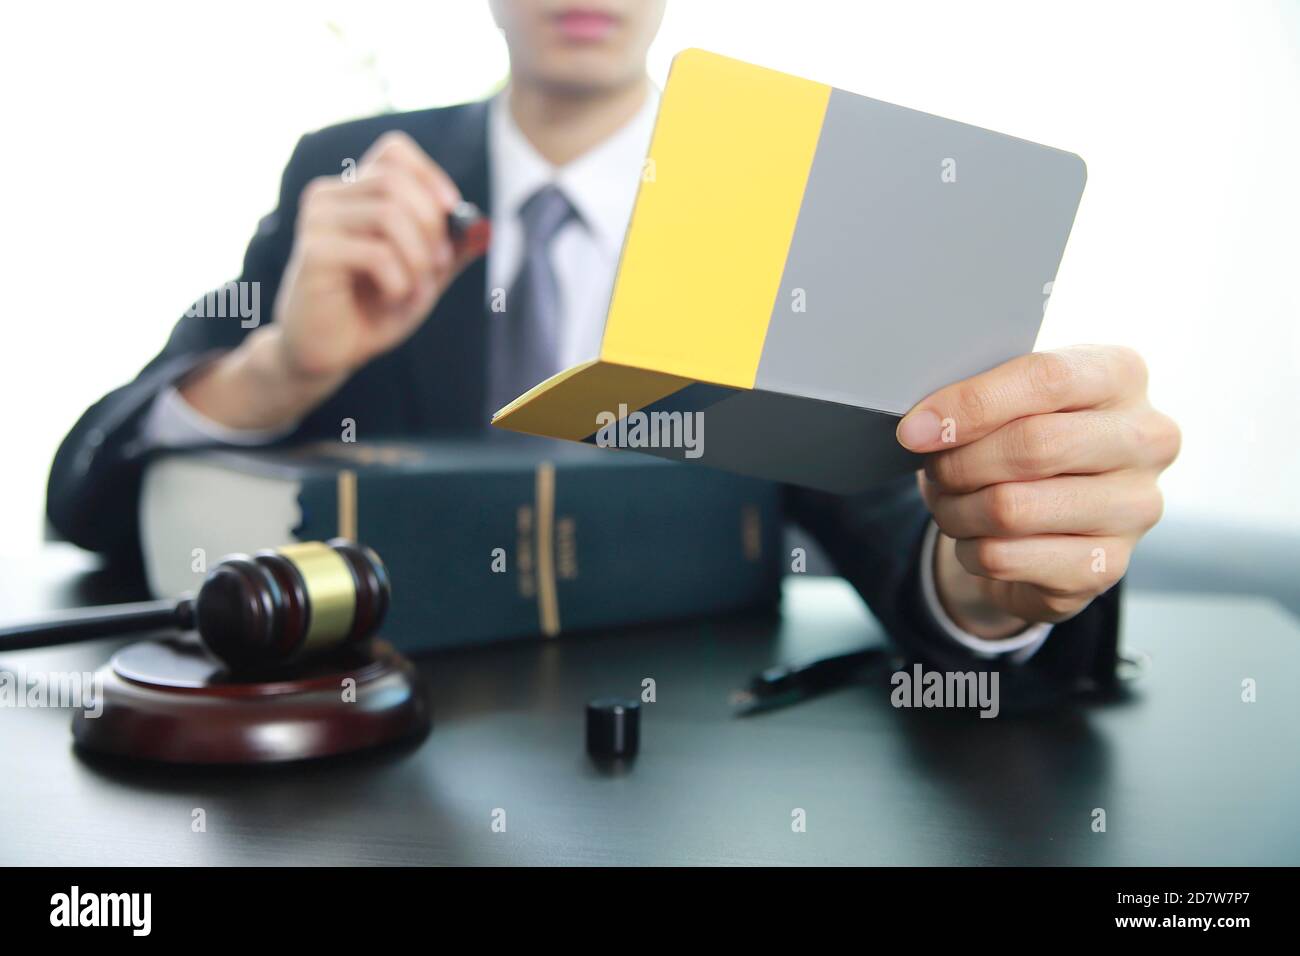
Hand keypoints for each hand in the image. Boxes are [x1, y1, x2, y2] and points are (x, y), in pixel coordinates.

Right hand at [181, 132, 487, 430]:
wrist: (328, 353)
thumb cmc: (371, 310)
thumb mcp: (422, 276)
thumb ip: (450, 249)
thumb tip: (483, 227)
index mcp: (353, 192)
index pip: (394, 152)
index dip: (430, 177)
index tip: (452, 215)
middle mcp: (328, 196)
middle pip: (396, 182)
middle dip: (431, 227)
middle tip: (437, 267)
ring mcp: (316, 222)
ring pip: (388, 214)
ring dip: (417, 259)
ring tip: (415, 290)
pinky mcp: (313, 253)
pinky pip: (376, 253)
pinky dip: (399, 281)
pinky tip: (391, 299)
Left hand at [896, 346, 1179, 637]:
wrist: (1053, 514)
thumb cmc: (1026, 435)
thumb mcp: (1008, 399)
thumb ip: (977, 397)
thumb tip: (922, 426)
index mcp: (1121, 374)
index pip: (1046, 378)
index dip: (971, 404)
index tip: (915, 429)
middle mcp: (1147, 439)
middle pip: (1033, 445)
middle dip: (960, 461)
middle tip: (934, 468)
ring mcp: (1136, 506)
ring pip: (1011, 508)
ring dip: (956, 509)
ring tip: (949, 501)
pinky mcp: (1108, 565)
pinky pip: (1005, 557)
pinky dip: (968, 549)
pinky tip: (974, 537)